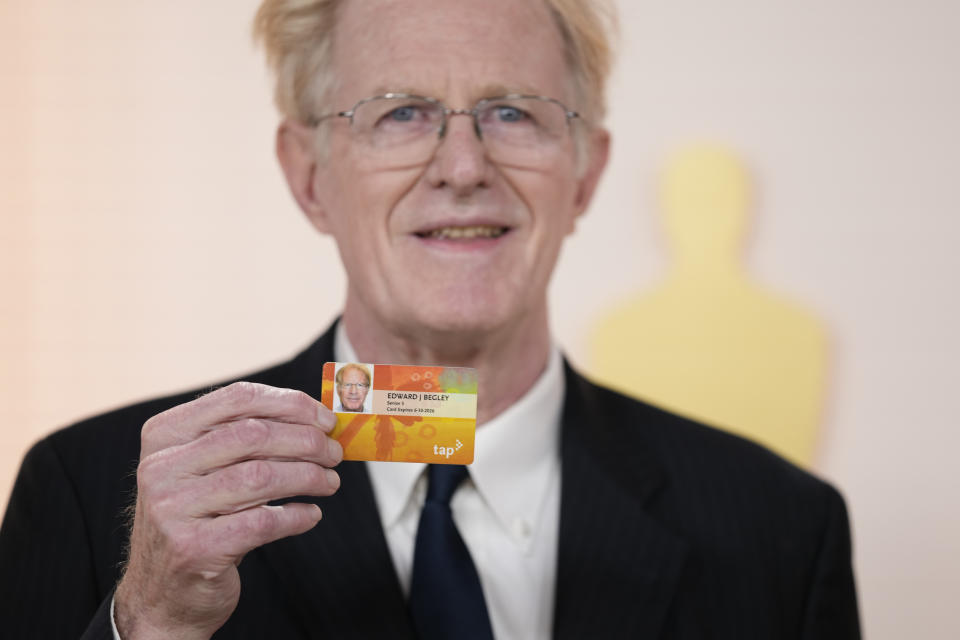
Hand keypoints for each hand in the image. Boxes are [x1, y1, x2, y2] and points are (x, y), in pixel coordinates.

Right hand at [114, 382, 342, 639]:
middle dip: (307, 441)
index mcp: (165, 435)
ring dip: (309, 477)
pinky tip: (310, 514)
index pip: (238, 398)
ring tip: (330, 483)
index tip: (325, 419)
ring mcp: (172, 509)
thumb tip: (315, 419)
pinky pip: (262, 522)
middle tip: (334, 454)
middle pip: (254, 435)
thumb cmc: (198, 519)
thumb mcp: (204, 470)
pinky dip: (296, 516)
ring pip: (261, 476)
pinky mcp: (193, 549)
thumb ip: (245, 439)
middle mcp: (161, 467)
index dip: (290, 404)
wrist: (163, 593)